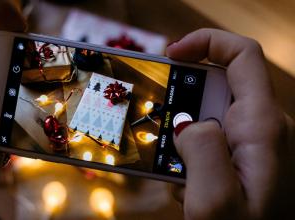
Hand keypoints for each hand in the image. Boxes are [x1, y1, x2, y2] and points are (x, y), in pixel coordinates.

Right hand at [167, 29, 294, 219]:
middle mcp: (262, 127)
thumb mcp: (214, 200)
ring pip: (208, 116)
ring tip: (172, 173)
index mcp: (262, 127)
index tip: (170, 55)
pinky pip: (210, 140)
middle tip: (156, 129)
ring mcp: (253, 142)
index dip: (206, 42)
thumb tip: (187, 122)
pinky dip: (189, 155)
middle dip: (180, 102)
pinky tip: (185, 185)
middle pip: (217, 86)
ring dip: (181, 138)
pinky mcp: (243, 157)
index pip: (242, 56)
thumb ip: (200, 149)